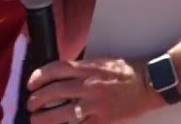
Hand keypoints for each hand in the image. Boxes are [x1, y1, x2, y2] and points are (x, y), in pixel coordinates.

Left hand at [27, 58, 158, 123]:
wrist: (149, 84)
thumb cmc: (127, 72)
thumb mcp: (103, 62)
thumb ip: (83, 68)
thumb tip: (61, 75)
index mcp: (89, 69)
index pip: (56, 69)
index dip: (38, 76)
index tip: (31, 83)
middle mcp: (88, 85)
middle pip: (52, 92)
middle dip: (36, 100)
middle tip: (32, 105)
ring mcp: (94, 105)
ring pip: (59, 114)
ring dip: (42, 118)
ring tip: (37, 119)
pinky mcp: (101, 120)